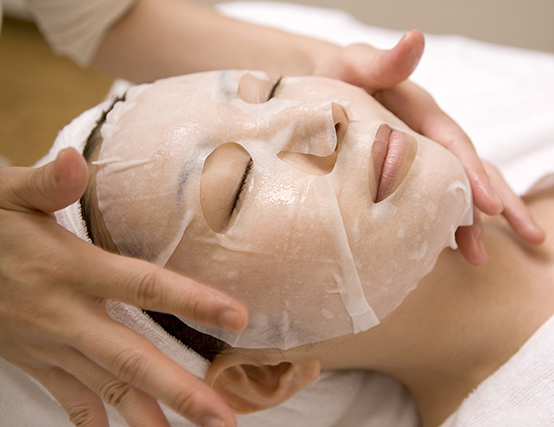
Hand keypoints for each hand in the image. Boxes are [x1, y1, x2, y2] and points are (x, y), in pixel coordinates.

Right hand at [0, 148, 246, 426]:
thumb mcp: (8, 195)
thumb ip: (46, 182)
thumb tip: (77, 160)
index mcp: (71, 269)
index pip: (144, 285)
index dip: (192, 302)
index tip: (239, 317)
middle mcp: (66, 315)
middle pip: (131, 358)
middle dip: (179, 391)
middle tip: (223, 417)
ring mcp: (52, 346)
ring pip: (108, 389)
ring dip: (150, 417)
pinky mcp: (38, 363)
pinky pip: (72, 401)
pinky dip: (97, 424)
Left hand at [317, 31, 544, 264]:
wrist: (317, 95)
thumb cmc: (338, 78)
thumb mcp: (355, 65)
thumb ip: (384, 61)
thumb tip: (415, 39)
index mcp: (422, 113)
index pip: (455, 144)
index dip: (473, 173)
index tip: (490, 205)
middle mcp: (429, 137)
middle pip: (472, 170)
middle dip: (498, 205)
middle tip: (530, 238)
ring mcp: (420, 159)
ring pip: (455, 191)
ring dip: (474, 224)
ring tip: (481, 259)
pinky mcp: (405, 176)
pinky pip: (431, 199)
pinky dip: (444, 223)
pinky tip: (450, 249)